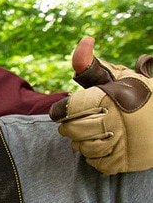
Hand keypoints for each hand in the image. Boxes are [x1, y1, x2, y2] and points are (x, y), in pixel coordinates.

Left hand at [49, 36, 152, 174]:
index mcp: (108, 97)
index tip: (68, 109)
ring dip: (82, 142)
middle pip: (70, 130)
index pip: (65, 110)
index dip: (62, 110)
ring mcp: (122, 142)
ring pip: (82, 148)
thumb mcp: (117, 76)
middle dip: (70, 126)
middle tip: (80, 122)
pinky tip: (105, 146)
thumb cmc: (139, 94)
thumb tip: (85, 39)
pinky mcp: (127, 161)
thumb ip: (91, 65)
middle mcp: (114, 120)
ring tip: (94, 133)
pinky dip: (95, 157)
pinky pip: (97, 163)